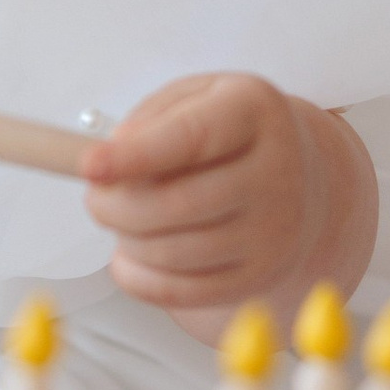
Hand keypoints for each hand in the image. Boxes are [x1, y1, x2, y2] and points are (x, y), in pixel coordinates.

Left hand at [83, 75, 376, 323]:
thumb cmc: (230, 135)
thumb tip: (111, 164)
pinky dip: (139, 278)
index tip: (89, 165)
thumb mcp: (193, 98)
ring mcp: (273, 232)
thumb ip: (149, 120)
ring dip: (125, 240)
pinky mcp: (259, 276)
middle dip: (115, 205)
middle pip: (177, 204)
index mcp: (254, 112)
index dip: (133, 156)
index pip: (190, 138)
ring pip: (173, 253)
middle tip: (96, 197)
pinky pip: (181, 291)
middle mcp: (276, 173)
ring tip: (121, 219)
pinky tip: (131, 255)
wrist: (301, 179)